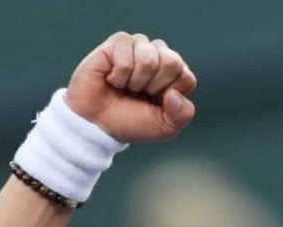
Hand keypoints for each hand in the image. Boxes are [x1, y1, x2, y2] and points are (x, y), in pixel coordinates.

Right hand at [65, 32, 196, 141]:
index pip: (186, 77)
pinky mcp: (118, 42)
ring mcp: (139, 46)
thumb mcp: (165, 128)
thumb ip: (182, 114)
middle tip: (138, 93)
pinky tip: (112, 78)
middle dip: (154, 86)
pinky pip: (127, 56)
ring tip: (125, 86)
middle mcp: (159, 56)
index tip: (153, 102)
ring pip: (149, 58)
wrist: (96, 124)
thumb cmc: (130, 122)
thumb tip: (174, 94)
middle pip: (172, 62)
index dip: (168, 95)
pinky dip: (119, 75)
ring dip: (135, 81)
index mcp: (175, 74)